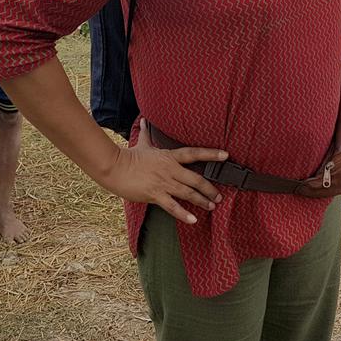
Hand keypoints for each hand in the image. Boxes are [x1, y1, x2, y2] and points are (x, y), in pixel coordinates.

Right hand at [101, 121, 227, 224]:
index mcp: (169, 156)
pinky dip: (183, 214)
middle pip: (196, 178)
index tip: (226, 155)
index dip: (211, 154)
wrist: (114, 167)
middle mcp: (170, 169)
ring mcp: (163, 182)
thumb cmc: (128, 156)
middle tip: (218, 197)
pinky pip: (172, 206)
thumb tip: (144, 120)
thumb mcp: (141, 143)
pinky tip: (193, 220)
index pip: (194, 153)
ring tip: (211, 206)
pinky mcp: (154, 194)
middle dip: (209, 188)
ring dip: (201, 200)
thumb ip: (146, 133)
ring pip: (187, 193)